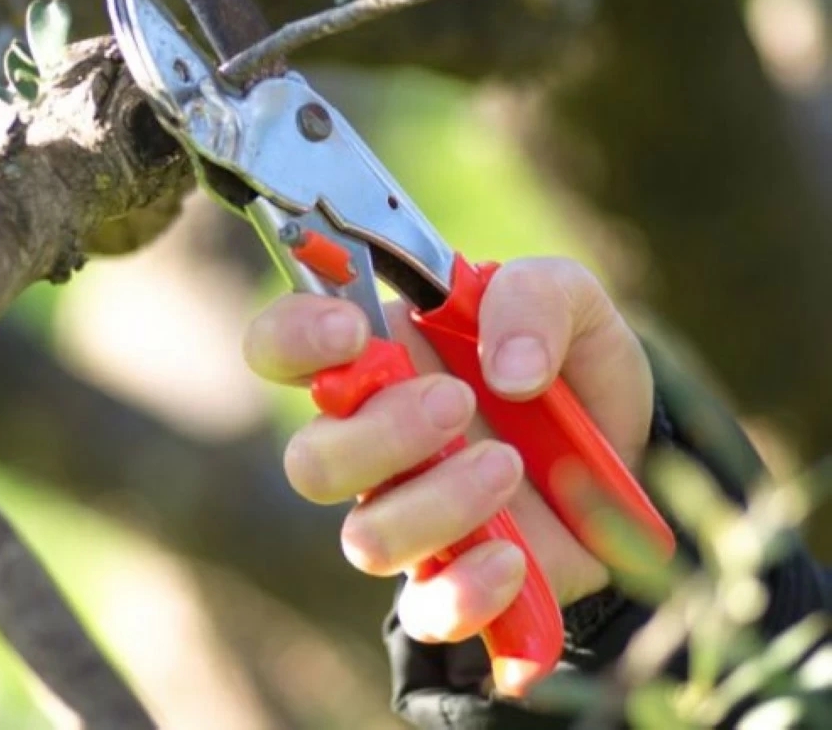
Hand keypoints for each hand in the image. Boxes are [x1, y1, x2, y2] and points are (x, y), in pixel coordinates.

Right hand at [243, 258, 652, 644]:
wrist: (632, 459)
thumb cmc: (571, 365)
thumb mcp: (571, 300)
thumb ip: (532, 299)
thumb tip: (507, 368)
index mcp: (375, 358)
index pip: (279, 348)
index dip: (292, 340)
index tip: (353, 333)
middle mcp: (370, 442)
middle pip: (310, 461)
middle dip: (381, 435)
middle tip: (459, 401)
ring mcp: (405, 516)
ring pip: (365, 540)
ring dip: (438, 503)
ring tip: (509, 465)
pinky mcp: (452, 581)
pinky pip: (426, 612)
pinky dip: (467, 591)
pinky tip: (514, 557)